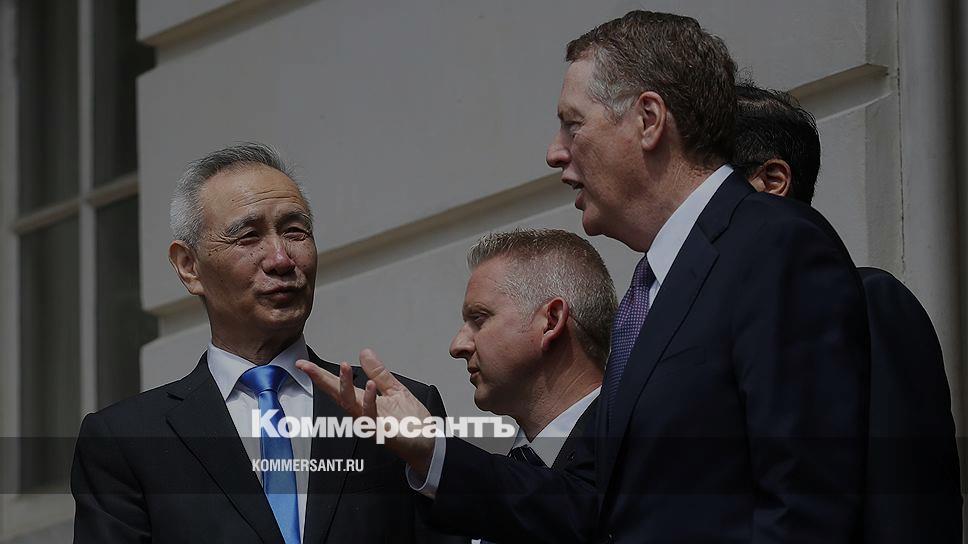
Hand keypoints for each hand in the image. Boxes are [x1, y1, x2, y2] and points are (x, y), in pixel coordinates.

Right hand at [296, 349, 435, 475]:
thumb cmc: (411, 423)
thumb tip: (364, 352)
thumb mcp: (395, 390)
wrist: (429, 444)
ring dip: (346, 386)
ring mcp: (371, 424)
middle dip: (322, 381)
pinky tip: (369, 386)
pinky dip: (369, 400)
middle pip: (337, 395)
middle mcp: (363, 414)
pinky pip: (371, 416)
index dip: (321, 375)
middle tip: (308, 367)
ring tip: (344, 367)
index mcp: (364, 403)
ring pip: (351, 405)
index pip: (339, 387)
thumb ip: (379, 373)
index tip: (304, 365)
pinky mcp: (383, 432)